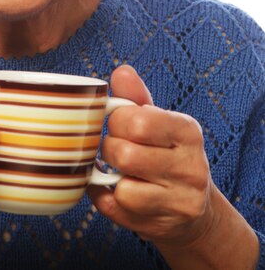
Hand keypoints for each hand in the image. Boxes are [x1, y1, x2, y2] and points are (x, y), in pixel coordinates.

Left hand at [88, 66, 212, 245]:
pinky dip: (105, 198)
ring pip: (123, 189)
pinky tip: (114, 190)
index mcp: (188, 132)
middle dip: (110, 150)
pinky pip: (116, 211)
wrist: (193, 209)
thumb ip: (135, 97)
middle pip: (126, 155)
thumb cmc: (165, 153)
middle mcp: (191, 167)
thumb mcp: (157, 121)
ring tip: (119, 171)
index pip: (138, 121)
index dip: (117, 121)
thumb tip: (121, 72)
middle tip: (116, 149)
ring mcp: (181, 202)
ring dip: (110, 178)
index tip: (120, 124)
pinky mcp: (164, 227)